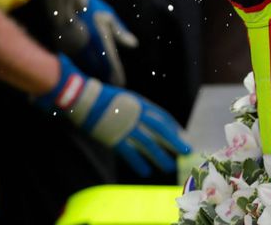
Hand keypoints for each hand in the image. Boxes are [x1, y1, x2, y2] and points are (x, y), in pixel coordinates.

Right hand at [35, 54, 190, 176]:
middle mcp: (137, 116)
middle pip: (160, 131)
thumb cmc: (108, 99)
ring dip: (159, 156)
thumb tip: (157, 122)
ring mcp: (125, 128)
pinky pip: (128, 153)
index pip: (163, 117)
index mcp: (142, 104)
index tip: (184, 136)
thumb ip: (142, 110)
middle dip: (174, 142)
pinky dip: (138, 162)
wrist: (85, 99)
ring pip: (147, 144)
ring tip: (169, 166)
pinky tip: (146, 171)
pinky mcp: (113, 138)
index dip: (174, 128)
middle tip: (186, 152)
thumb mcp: (130, 99)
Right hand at [71, 0, 138, 86]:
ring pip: (83, 68)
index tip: (121, 84)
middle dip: (104, 79)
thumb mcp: (107, 16)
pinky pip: (72, 63)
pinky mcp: (60, 47)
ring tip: (101, 88)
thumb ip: (119, 32)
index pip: (110, 61)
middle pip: (97, 68)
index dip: (116, 74)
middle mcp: (85, 45)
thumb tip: (134, 44)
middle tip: (113, 91)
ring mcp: (71, 47)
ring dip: (92, 77)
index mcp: (100, 38)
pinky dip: (80, 70)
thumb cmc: (89, 6)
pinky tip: (85, 77)